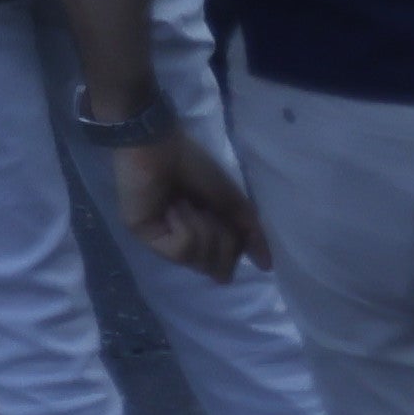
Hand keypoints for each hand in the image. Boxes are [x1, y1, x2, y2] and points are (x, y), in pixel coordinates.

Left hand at [105, 127, 270, 280]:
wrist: (158, 144)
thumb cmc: (193, 165)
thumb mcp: (232, 200)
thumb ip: (251, 233)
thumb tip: (267, 267)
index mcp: (203, 235)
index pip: (228, 266)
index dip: (235, 245)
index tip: (226, 217)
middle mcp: (184, 244)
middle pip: (218, 270)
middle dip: (222, 237)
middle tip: (207, 209)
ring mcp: (163, 243)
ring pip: (201, 262)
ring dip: (202, 227)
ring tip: (186, 203)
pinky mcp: (146, 238)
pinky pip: (181, 250)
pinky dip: (185, 227)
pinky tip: (171, 207)